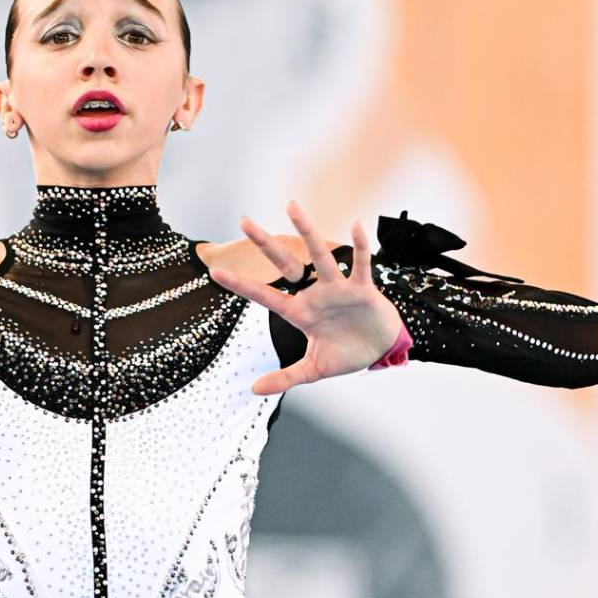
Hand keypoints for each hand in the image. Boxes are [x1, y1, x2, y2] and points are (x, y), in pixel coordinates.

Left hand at [208, 200, 404, 393]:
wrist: (382, 349)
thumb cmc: (347, 353)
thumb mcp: (314, 369)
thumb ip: (285, 377)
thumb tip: (254, 390)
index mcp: (300, 312)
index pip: (265, 296)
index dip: (241, 285)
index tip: (215, 271)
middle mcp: (315, 294)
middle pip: (286, 264)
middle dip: (265, 244)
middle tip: (244, 221)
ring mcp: (337, 288)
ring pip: (319, 255)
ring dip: (306, 231)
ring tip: (291, 207)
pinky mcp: (363, 288)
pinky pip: (361, 264)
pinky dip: (360, 246)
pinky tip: (357, 225)